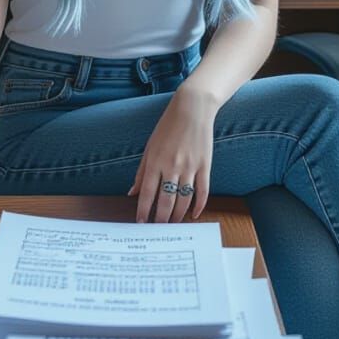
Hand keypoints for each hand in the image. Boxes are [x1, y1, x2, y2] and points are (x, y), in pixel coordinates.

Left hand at [129, 87, 215, 223]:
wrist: (192, 109)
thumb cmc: (168, 126)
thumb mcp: (150, 147)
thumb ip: (142, 172)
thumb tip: (132, 192)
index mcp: (156, 161)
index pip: (147, 193)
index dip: (143, 210)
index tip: (141, 222)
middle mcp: (172, 166)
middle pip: (165, 200)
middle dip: (160, 218)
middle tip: (158, 229)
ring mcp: (190, 167)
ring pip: (184, 199)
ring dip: (177, 215)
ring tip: (173, 224)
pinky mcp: (205, 166)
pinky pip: (203, 191)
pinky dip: (199, 205)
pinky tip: (194, 214)